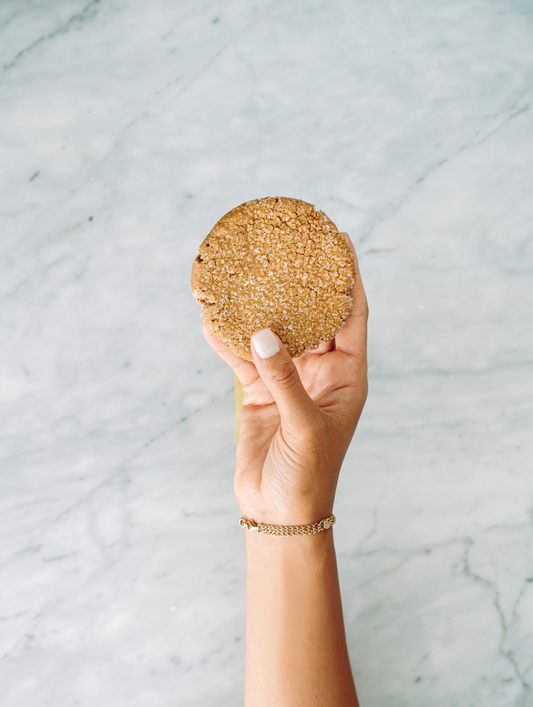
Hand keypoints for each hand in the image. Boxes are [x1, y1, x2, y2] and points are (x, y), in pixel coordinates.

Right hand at [201, 234, 367, 525]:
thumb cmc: (308, 474)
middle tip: (286, 245)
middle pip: (311, 314)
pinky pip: (241, 357)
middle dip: (300, 281)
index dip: (348, 276)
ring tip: (242, 273)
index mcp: (347, 374)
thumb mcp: (305, 427)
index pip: (351, 314)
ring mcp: (287, 378)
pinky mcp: (258, 391)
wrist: (279, 510)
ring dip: (258, 306)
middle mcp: (319, 370)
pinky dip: (226, 340)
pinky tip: (210, 319)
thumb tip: (263, 332)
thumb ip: (285, 380)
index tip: (339, 239)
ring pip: (272, 331)